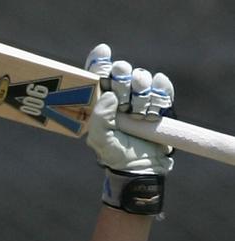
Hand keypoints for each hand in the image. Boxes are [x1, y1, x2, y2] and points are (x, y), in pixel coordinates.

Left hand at [84, 43, 174, 214]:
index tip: (103, 54)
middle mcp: (121, 92)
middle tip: (124, 103)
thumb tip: (110, 95)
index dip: (100, 60)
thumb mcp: (100, 141)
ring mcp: (141, 94)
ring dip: (141, 96)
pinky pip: (162, 84)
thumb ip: (99, 119)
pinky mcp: (161, 98)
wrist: (142, 167)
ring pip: (141, 76)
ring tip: (139, 116)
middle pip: (121, 69)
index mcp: (102, 99)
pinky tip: (153, 113)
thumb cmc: (116, 154)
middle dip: (122, 81)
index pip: (99, 72)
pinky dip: (159, 96)